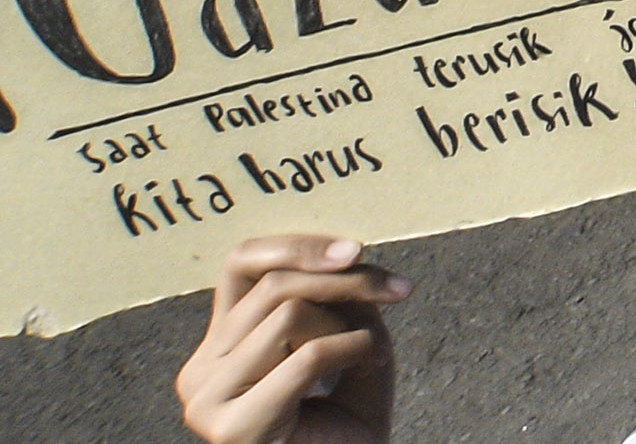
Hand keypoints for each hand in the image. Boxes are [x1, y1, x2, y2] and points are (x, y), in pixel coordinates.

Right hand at [176, 237, 403, 443]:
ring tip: (374, 356)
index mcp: (220, 345)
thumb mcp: (348, 341)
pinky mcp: (231, 427)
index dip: (297, 246)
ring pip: (289, 315)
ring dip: (352, 326)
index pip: (241, 264)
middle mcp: (200, 369)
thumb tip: (346, 259)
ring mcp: (207, 400)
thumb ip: (340, 302)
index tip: (356, 249)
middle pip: (275, 286)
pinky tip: (369, 366)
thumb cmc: (345, 422)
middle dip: (349, 281)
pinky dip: (352, 350)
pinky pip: (306, 357)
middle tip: (400, 291)